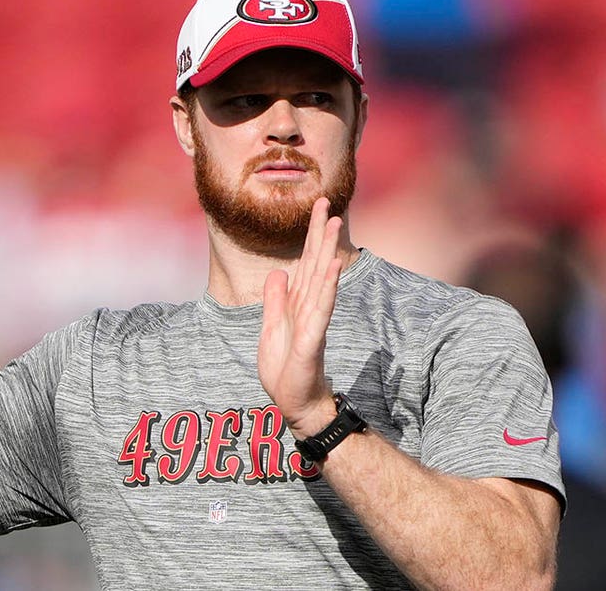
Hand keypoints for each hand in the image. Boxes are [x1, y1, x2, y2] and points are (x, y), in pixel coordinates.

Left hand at [258, 197, 342, 438]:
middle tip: (328, 202)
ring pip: (321, 278)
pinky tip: (333, 266)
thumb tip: (278, 272)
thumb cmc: (285, 369)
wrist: (293, 402)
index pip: (306, 262)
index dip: (310, 234)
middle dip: (320, 232)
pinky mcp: (311, 338)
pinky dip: (327, 286)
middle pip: (316, 262)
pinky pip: (320, 308)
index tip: (317, 207)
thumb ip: (275, 300)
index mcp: (298, 302)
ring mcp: (312, 320)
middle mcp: (309, 306)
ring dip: (327, 249)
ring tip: (334, 223)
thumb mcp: (271, 328)